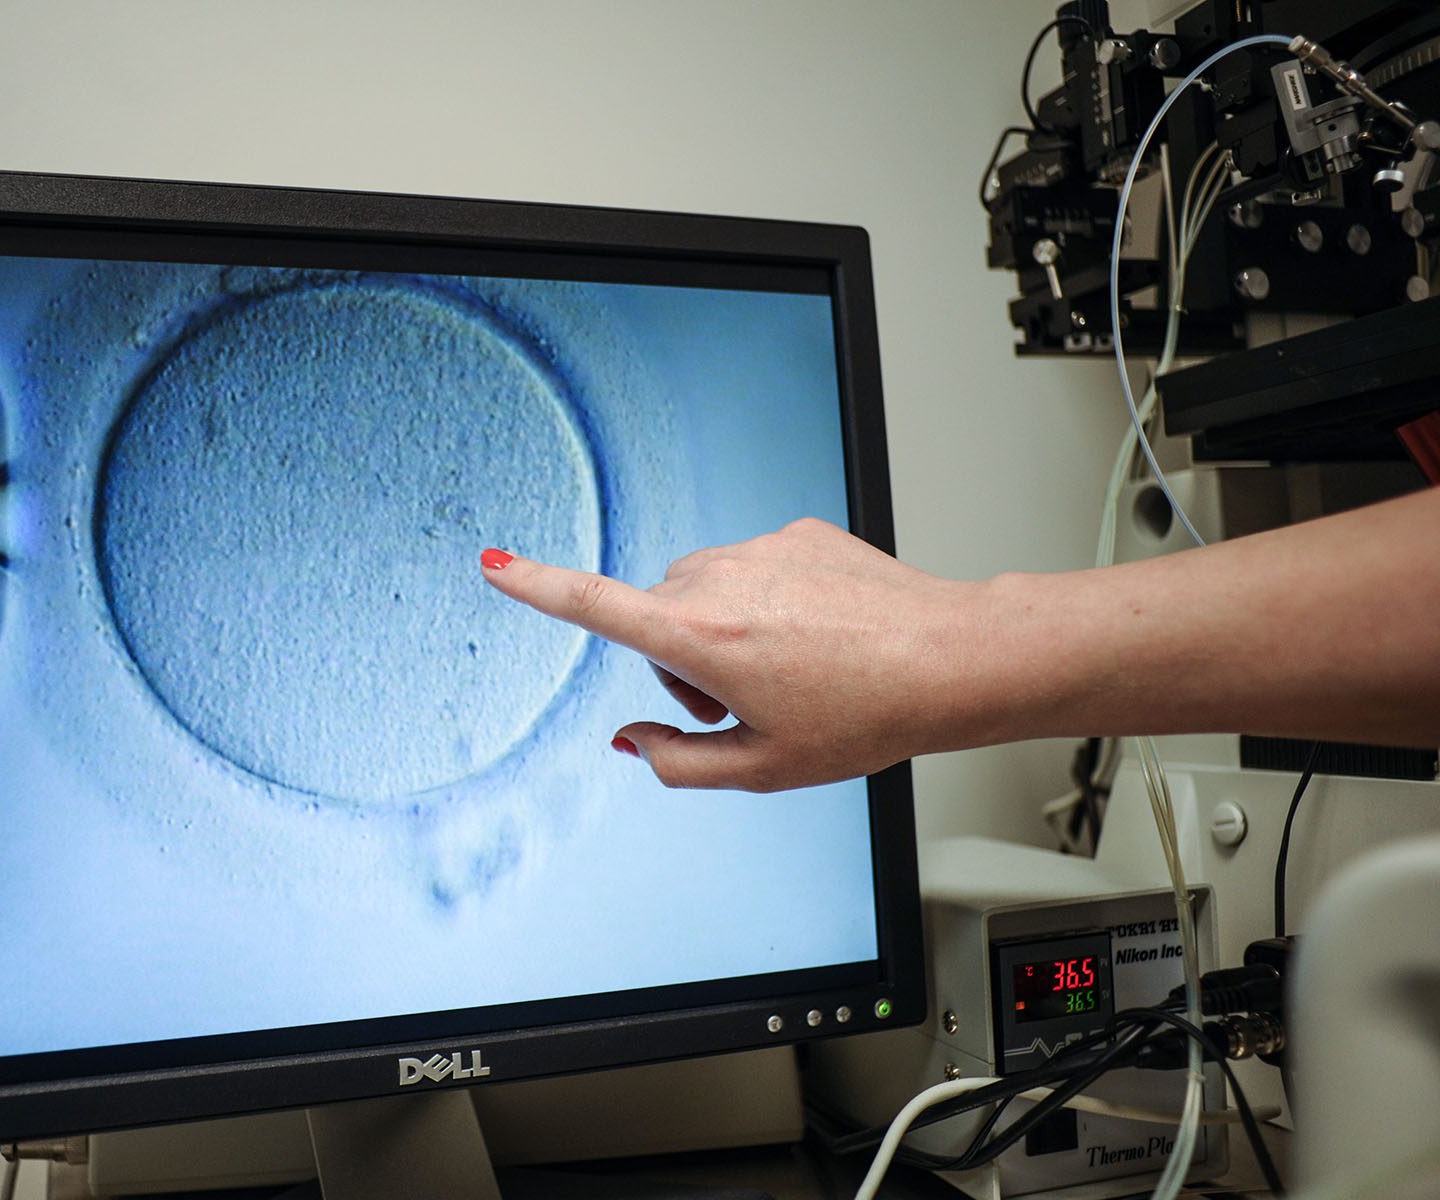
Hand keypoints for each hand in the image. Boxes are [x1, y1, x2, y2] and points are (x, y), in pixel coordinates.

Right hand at [479, 518, 989, 790]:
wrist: (949, 657)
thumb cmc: (863, 715)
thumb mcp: (763, 767)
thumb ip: (677, 761)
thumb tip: (630, 740)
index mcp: (700, 637)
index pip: (595, 606)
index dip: (536, 587)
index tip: (493, 562)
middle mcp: (718, 579)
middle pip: (656, 617)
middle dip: (680, 661)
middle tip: (745, 704)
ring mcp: (759, 548)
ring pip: (702, 591)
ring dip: (720, 629)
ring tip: (790, 669)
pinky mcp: (795, 531)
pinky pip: (752, 567)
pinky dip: (767, 601)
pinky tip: (819, 634)